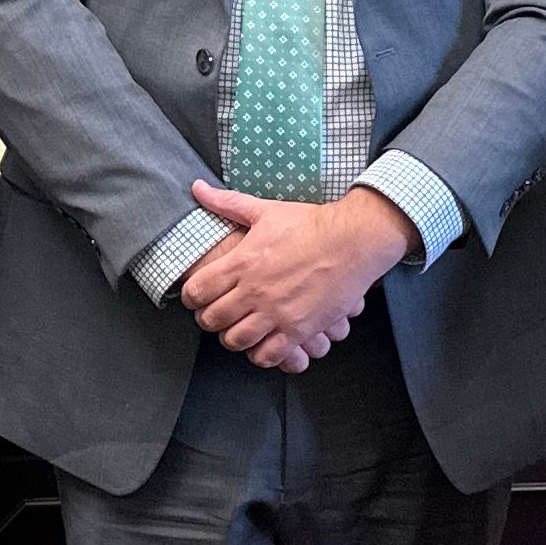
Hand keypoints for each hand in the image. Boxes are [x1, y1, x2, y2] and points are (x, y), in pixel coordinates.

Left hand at [181, 181, 413, 375]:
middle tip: (219, 314)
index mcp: (242, 262)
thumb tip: (198, 188)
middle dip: (210, 319)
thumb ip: (228, 203)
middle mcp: (254, 290)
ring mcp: (276, 313)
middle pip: (211, 320)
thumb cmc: (311, 224)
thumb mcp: (266, 211)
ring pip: (235, 341)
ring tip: (241, 329)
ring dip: (233, 337)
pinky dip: (261, 353)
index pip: (196, 291)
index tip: (199, 295)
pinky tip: (266, 342)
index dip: (192, 296)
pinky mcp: (299, 329)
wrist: (353, 240)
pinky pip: (268, 355)